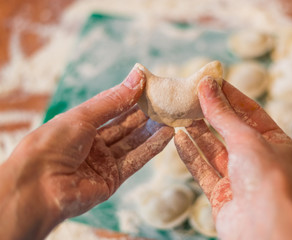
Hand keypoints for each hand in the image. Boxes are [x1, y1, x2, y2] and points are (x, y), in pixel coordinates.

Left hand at [0, 65, 173, 239]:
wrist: (38, 186)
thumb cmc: (52, 144)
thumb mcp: (84, 116)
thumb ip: (114, 99)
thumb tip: (139, 75)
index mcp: (80, 125)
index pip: (111, 108)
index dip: (131, 98)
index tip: (151, 87)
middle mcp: (92, 143)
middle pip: (124, 126)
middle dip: (145, 114)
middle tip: (166, 102)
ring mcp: (103, 162)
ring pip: (133, 143)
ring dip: (152, 131)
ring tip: (172, 118)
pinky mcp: (112, 180)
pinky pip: (135, 160)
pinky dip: (151, 148)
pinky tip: (167, 135)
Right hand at [174, 78, 291, 239]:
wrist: (263, 227)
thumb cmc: (266, 178)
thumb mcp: (245, 137)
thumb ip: (222, 113)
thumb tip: (206, 85)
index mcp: (276, 143)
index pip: (250, 111)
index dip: (230, 95)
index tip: (210, 81)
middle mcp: (259, 160)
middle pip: (230, 130)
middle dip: (211, 113)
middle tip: (191, 96)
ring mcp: (240, 178)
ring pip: (214, 150)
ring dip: (198, 133)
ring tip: (180, 114)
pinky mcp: (223, 194)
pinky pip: (204, 170)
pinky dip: (191, 155)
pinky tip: (178, 139)